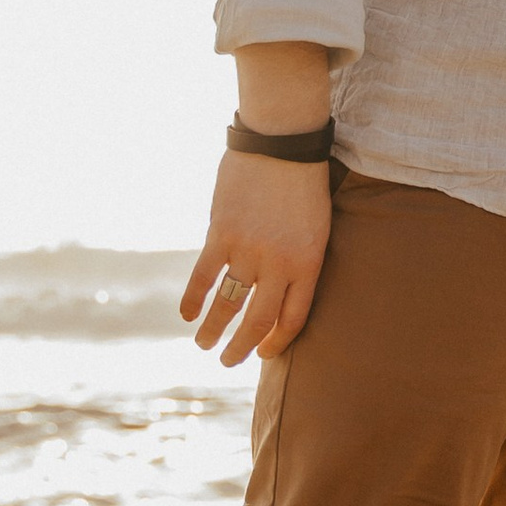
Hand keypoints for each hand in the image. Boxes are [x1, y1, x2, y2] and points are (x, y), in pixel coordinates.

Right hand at [181, 153, 331, 367]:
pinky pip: (204, 276)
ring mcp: (249, 251)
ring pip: (228, 305)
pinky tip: (187, 315)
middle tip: (229, 362)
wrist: (283, 143)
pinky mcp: (221, 235)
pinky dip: (193, 299)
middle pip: (259, 321)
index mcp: (309, 264)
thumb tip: (276, 291)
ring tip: (205, 345)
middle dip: (242, 348)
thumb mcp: (317, 227)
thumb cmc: (304, 184)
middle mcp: (279, 264)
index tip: (264, 354)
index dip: (277, 342)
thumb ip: (299, 261)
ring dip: (214, 330)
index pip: (293, 319)